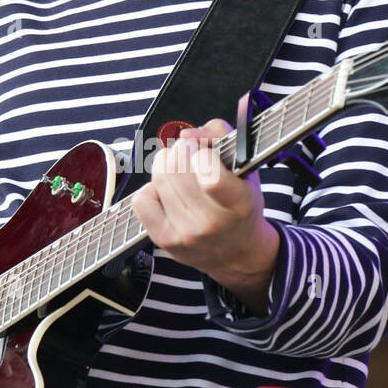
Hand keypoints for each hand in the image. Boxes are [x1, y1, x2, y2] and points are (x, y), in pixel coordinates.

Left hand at [130, 120, 279, 313]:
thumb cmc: (241, 204)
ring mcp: (186, 234)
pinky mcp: (164, 240)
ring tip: (179, 170)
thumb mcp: (245, 166)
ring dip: (166, 165)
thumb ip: (220, 135)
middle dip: (181, 151)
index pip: (210, 176)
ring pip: (159, 179)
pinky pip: (142, 199)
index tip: (203, 151)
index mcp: (238, 203)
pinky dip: (152, 189)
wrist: (237, 252)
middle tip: (189, 154)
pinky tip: (167, 193)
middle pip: (177, 169)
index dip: (201, 154)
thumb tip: (186, 135)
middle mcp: (212, 223)